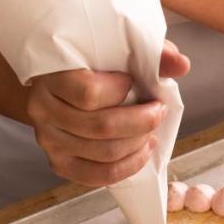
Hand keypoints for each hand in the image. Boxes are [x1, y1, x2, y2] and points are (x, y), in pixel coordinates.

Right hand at [26, 41, 189, 186]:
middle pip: (101, 127)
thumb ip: (151, 53)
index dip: (121, 90)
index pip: (89, 93)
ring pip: (104, 153)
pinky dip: (128, 166)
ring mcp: (48, 139)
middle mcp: (42, 110)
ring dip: (138, 144)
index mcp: (50, 75)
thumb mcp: (118, 47)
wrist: (57, 81)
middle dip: (141, 121)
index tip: (133, 81)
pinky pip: (97, 175)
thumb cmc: (91, 62)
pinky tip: (142, 151)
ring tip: (151, 130)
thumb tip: (181, 64)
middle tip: (158, 111)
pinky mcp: (58, 162)